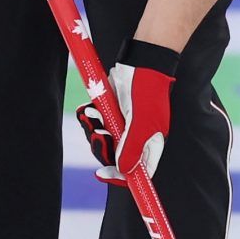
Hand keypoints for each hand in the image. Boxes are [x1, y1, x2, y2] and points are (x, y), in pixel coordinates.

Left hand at [77, 40, 178, 183]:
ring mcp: (123, 124)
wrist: (140, 62)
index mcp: (150, 143)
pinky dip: (89, 116)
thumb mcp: (141, 124)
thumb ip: (131, 149)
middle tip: (98, 134)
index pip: (138, 170)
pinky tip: (89, 108)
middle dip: (101, 146)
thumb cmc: (146, 92)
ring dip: (92, 128)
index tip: (103, 174)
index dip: (120, 176)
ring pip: (102, 138)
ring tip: (91, 115)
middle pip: (114, 156)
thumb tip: (124, 171)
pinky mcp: (111, 111)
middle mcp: (137, 136)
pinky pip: (96, 122)